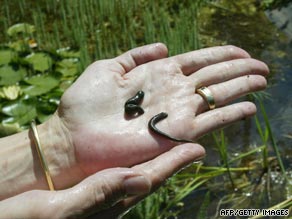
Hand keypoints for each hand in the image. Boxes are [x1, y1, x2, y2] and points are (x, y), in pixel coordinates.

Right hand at [0, 143, 203, 218]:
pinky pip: (121, 171)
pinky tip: (138, 146)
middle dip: (173, 157)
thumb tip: (140, 180)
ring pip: (138, 171)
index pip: (148, 179)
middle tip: (193, 138)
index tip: (197, 149)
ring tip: (171, 136)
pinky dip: (135, 156)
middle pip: (150, 174)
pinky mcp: (91, 190)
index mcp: (107, 204)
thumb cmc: (22, 218)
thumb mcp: (56, 211)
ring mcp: (102, 196)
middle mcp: (110, 199)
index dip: (174, 163)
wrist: (9, 214)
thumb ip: (97, 195)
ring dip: (157, 154)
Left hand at [50, 43, 267, 178]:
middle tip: (262, 67)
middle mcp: (172, 91)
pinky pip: (210, 122)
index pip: (198, 60)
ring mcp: (175, 112)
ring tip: (261, 81)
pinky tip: (248, 108)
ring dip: (240, 89)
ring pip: (216, 97)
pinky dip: (230, 114)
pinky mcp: (175, 134)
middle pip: (213, 77)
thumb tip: (163, 47)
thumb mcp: (108, 68)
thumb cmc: (84, 103)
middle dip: (238, 71)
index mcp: (158, 73)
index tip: (242, 53)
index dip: (221, 56)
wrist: (74, 138)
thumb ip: (135, 56)